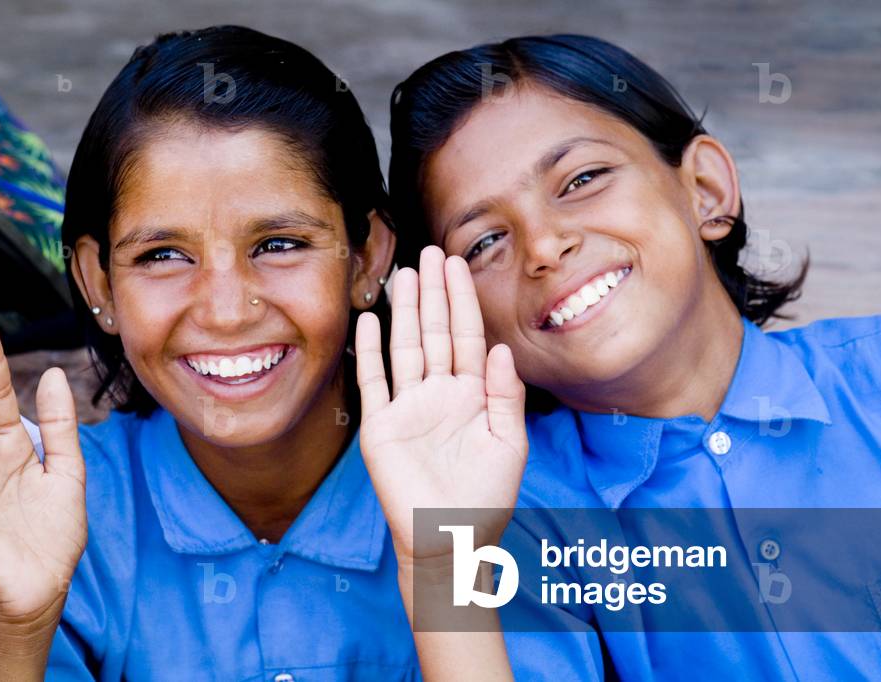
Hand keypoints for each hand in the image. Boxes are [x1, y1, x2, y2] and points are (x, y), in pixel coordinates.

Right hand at [355, 246, 527, 565]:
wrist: (449, 539)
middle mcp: (439, 394)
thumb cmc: (486, 498)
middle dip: (434, 293)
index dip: (463, 301)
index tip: (458, 265)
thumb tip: (503, 349)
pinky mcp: (381, 426)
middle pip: (435, 332)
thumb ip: (506, 396)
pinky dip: (371, 351)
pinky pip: (374, 381)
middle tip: (430, 252)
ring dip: (404, 311)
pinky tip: (371, 319)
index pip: (467, 337)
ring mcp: (408, 408)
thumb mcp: (509, 444)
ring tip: (404, 274)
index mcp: (473, 395)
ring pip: (405, 347)